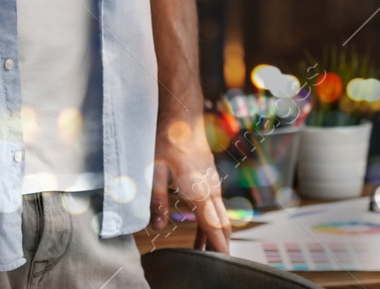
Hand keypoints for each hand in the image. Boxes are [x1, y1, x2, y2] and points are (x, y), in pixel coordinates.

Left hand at [151, 116, 229, 251]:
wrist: (182, 114)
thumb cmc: (167, 139)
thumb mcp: (154, 170)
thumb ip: (156, 200)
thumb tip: (157, 227)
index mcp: (199, 189)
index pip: (213, 226)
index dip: (219, 246)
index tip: (224, 263)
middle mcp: (211, 188)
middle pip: (222, 224)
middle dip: (220, 245)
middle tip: (215, 264)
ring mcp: (213, 182)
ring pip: (220, 215)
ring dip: (214, 234)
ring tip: (203, 254)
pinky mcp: (210, 178)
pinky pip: (215, 205)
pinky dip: (211, 221)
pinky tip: (201, 229)